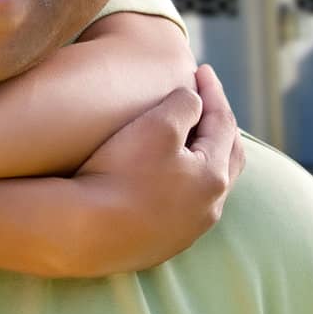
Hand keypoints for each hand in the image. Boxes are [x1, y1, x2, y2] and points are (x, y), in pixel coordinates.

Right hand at [64, 64, 245, 276]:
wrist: (85, 232)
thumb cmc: (121, 174)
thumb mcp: (156, 125)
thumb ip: (184, 104)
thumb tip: (194, 101)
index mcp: (214, 176)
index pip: (224, 123)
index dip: (214, 92)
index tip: (202, 69)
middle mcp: (209, 207)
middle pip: (226, 159)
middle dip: (219, 127)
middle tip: (207, 104)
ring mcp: (186, 230)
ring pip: (206, 187)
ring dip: (202, 158)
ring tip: (188, 140)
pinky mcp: (161, 244)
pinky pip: (183, 207)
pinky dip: (182, 184)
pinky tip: (163, 179)